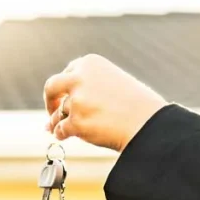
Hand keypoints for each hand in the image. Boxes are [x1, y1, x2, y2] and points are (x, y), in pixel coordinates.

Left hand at [43, 54, 168, 151]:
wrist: (150, 124)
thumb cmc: (138, 107)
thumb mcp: (114, 83)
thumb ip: (89, 89)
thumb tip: (61, 108)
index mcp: (91, 63)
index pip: (68, 72)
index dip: (64, 87)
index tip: (63, 96)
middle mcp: (80, 78)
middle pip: (52, 87)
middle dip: (49, 100)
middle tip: (52, 111)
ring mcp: (77, 100)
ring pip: (58, 113)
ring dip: (58, 122)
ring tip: (62, 129)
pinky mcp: (77, 121)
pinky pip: (61, 129)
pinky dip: (62, 134)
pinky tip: (66, 136)